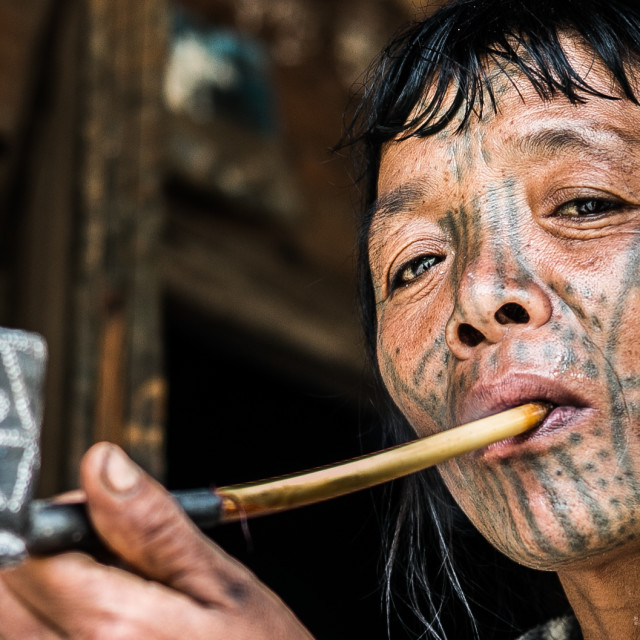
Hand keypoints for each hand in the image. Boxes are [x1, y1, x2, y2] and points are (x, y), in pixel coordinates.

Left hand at [0, 443, 313, 638]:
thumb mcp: (219, 582)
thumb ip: (152, 526)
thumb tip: (102, 464)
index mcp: (112, 628)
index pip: (27, 553)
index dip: (61, 522)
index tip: (100, 516)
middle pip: (8, 594)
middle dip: (47, 560)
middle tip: (112, 556)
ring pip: (14, 624)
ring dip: (51, 596)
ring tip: (119, 592)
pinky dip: (60, 626)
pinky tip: (113, 623)